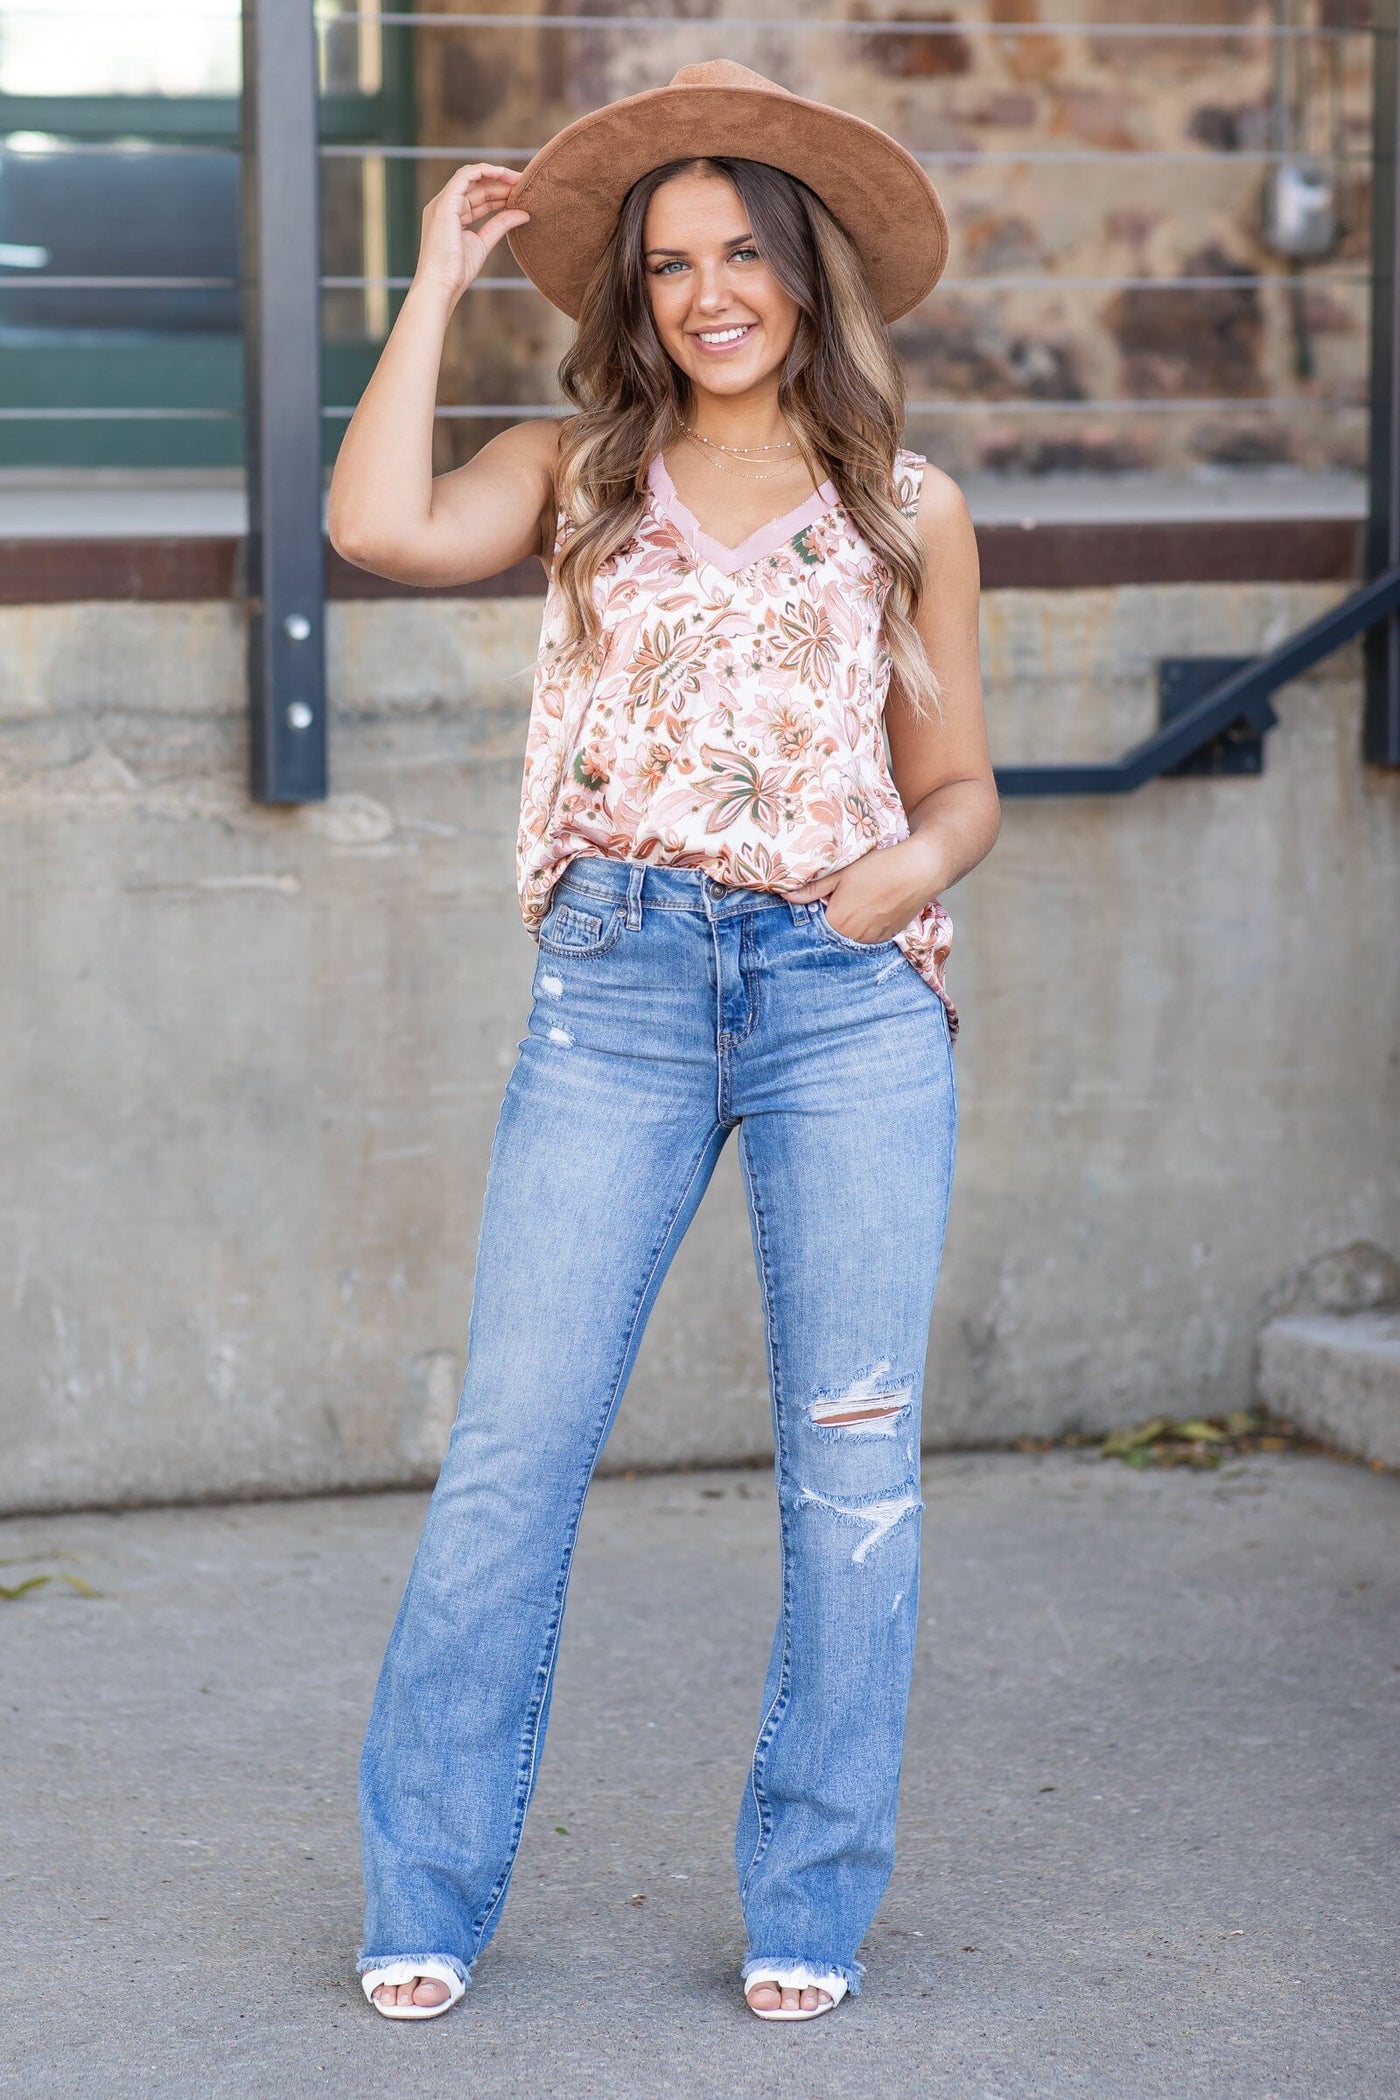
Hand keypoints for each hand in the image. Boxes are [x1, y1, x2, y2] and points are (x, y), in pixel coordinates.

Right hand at [412, 163, 529, 304]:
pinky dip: (484, 170)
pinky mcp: (444, 203)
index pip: (477, 197)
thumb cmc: (457, 272)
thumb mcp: (483, 243)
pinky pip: (465, 176)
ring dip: (496, 176)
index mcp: (451, 216)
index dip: (499, 193)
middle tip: (525, 185)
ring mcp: (442, 203)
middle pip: (476, 187)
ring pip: (472, 178)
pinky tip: (503, 173)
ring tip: (519, 180)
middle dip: (501, 184)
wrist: (441, 285)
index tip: (520, 194)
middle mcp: (445, 206)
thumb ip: (500, 225)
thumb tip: (524, 214)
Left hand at [789, 836, 943, 944]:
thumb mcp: (842, 873)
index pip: (814, 928)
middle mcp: (854, 938)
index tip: (816, 906)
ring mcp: (873, 941)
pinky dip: (864, 930)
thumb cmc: (879, 867)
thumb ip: (813, 888)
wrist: (919, 870)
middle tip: (837, 904)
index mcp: (837, 922)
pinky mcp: (888, 939)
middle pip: (832, 936)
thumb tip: (785, 896)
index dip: (814, 917)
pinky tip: (869, 912)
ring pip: (851, 940)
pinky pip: (868, 940)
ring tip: (855, 906)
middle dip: (830, 924)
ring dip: (848, 929)